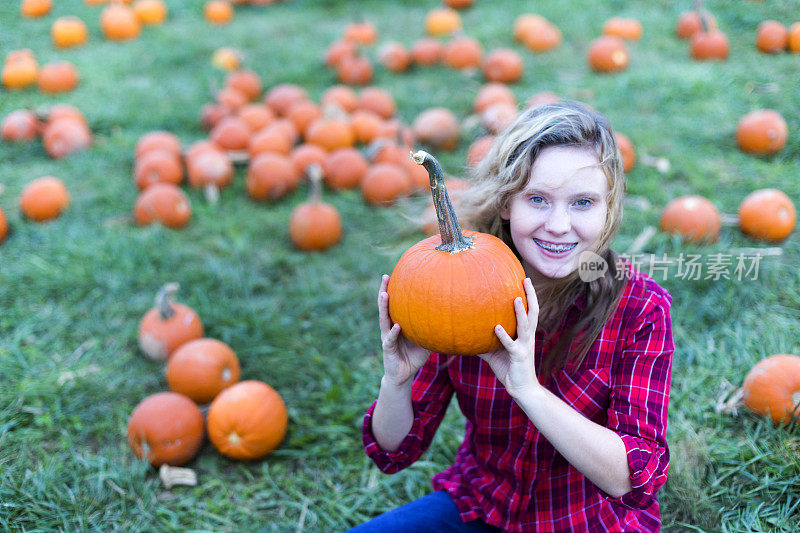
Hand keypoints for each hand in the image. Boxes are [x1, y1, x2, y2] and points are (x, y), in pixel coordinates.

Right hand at [378, 274, 431, 386]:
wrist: (404, 375)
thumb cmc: (415, 355)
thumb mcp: (426, 339)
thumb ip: (433, 327)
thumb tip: (452, 315)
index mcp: (396, 322)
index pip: (394, 303)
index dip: (394, 289)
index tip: (395, 273)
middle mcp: (389, 327)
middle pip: (385, 306)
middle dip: (384, 291)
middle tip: (385, 276)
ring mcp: (386, 337)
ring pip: (383, 319)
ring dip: (384, 306)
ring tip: (385, 294)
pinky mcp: (387, 349)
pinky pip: (390, 339)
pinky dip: (394, 332)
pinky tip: (397, 326)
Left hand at [478, 278, 540, 398]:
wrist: (522, 389)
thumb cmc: (509, 368)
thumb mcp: (494, 353)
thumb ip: (484, 342)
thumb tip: (465, 335)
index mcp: (525, 334)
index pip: (530, 311)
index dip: (529, 296)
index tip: (525, 280)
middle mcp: (528, 337)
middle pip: (533, 312)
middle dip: (531, 296)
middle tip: (526, 279)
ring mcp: (525, 346)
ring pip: (525, 325)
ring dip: (520, 312)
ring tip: (516, 298)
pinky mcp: (519, 357)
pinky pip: (510, 345)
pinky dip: (504, 336)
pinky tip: (496, 327)